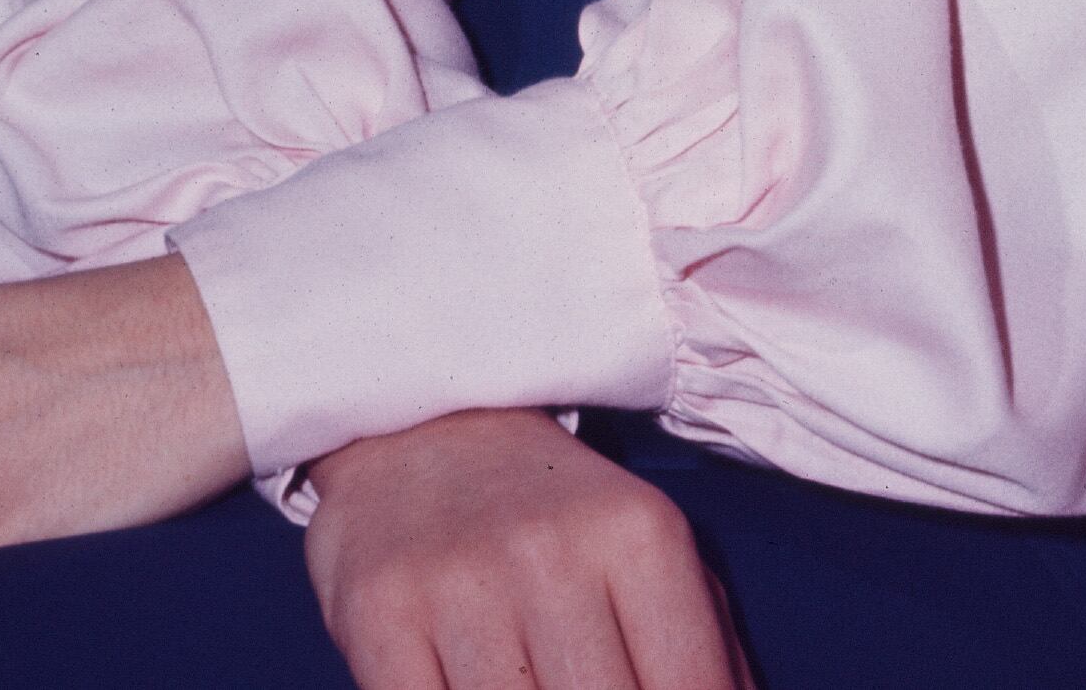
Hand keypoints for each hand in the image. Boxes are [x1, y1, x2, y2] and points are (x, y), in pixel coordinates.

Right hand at [304, 408, 753, 689]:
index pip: (690, 687)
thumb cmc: (554, 515)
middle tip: (592, 687)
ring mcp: (462, 582)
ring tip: (542, 686)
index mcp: (640, 533)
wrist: (425, 423)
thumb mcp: (645, 546)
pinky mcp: (381, 609)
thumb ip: (704, 638)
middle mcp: (554, 550)